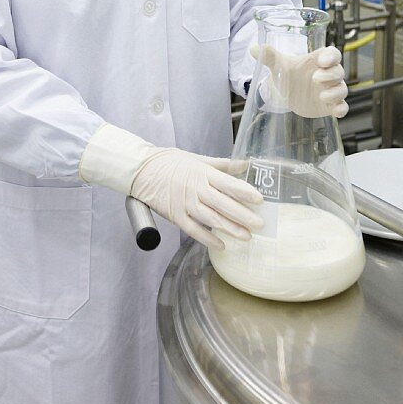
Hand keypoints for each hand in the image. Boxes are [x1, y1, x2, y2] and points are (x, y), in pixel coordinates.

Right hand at [130, 149, 263, 250]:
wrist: (143, 170)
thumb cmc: (171, 162)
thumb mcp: (198, 158)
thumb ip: (223, 164)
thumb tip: (245, 164)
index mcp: (202, 173)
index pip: (227, 183)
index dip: (244, 192)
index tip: (259, 200)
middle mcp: (195, 189)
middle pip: (222, 204)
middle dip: (242, 215)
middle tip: (260, 224)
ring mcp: (185, 204)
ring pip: (211, 219)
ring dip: (230, 229)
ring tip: (247, 236)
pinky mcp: (175, 216)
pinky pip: (194, 230)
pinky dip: (207, 239)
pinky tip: (221, 245)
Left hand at [249, 43, 347, 117]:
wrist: (287, 92)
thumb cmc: (287, 74)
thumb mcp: (278, 65)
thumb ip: (269, 56)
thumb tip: (253, 48)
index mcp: (318, 60)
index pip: (332, 54)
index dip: (331, 56)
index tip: (323, 61)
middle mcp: (328, 74)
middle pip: (338, 72)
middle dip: (331, 75)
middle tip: (316, 79)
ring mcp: (330, 90)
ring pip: (342, 89)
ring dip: (335, 92)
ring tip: (322, 96)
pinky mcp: (330, 105)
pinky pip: (342, 106)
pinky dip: (342, 109)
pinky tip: (337, 112)